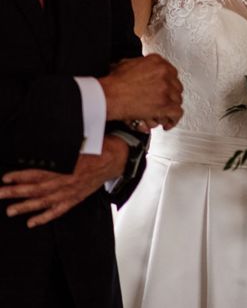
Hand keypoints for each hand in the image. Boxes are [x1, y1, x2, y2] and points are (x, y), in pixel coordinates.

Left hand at [0, 136, 128, 227]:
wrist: (118, 158)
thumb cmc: (99, 146)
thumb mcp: (81, 142)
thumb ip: (63, 148)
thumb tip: (44, 147)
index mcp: (69, 166)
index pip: (40, 172)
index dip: (21, 175)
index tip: (6, 177)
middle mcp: (68, 181)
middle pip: (38, 189)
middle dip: (16, 192)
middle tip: (0, 194)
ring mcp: (72, 192)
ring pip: (46, 202)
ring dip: (26, 207)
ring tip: (10, 210)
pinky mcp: (77, 198)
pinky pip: (59, 211)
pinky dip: (45, 217)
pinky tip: (31, 222)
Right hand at [100, 54, 182, 128]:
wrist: (108, 95)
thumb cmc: (114, 83)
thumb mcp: (127, 64)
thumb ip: (139, 64)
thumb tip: (139, 68)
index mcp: (157, 61)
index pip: (171, 73)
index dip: (168, 84)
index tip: (166, 90)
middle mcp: (164, 73)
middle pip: (176, 87)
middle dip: (169, 97)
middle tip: (163, 104)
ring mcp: (166, 89)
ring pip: (177, 100)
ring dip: (169, 109)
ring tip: (161, 115)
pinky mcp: (165, 104)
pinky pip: (176, 113)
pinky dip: (172, 120)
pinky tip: (166, 124)